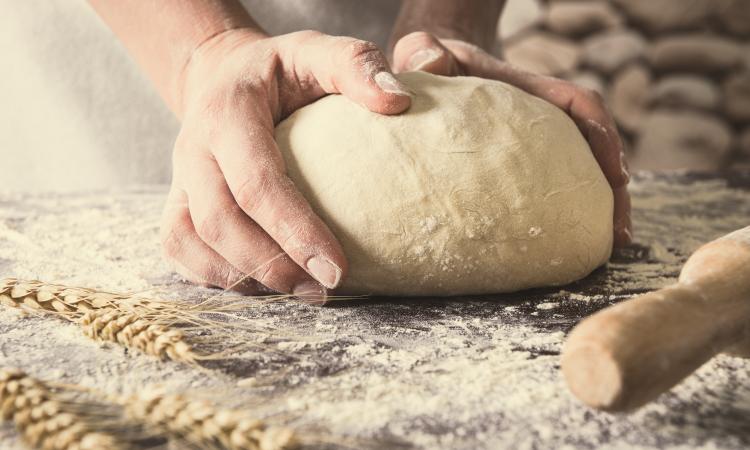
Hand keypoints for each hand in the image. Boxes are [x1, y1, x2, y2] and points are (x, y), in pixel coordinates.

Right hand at [161, 29, 411, 299]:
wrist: (224, 77)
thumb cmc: (280, 71)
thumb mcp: (315, 52)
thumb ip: (354, 65)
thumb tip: (398, 102)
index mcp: (227, 113)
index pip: (256, 182)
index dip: (294, 230)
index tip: (337, 268)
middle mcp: (193, 149)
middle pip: (220, 222)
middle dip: (272, 266)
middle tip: (324, 290)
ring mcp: (178, 179)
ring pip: (191, 243)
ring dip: (245, 279)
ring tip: (301, 293)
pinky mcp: (176, 202)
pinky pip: (180, 250)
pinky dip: (215, 277)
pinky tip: (263, 287)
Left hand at [392, 32, 631, 247]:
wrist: (425, 70)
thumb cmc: (426, 62)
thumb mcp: (421, 50)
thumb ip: (423, 50)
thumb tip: (433, 66)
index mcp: (523, 89)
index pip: (577, 104)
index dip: (602, 136)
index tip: (617, 174)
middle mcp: (537, 113)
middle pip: (592, 145)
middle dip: (613, 187)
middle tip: (619, 232)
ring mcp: (531, 140)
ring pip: (577, 170)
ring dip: (598, 205)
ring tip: (608, 247)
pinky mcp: (518, 162)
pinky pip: (550, 186)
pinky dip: (563, 213)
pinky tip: (563, 246)